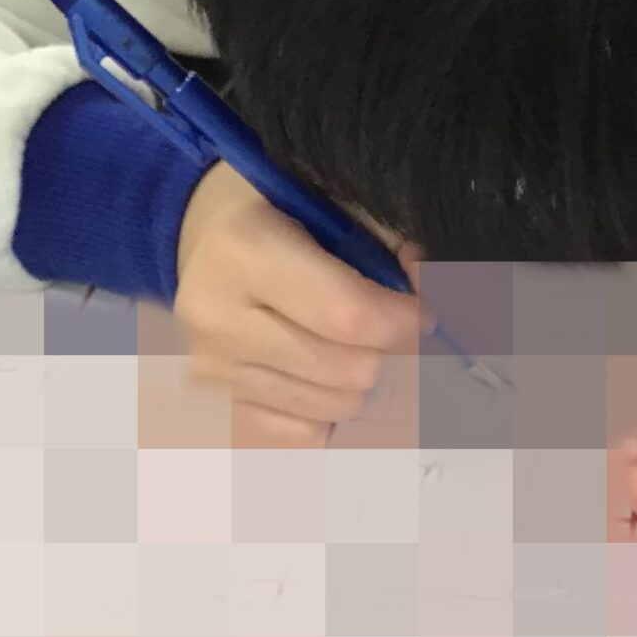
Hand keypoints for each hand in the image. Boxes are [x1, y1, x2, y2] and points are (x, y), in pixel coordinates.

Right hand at [174, 163, 426, 445]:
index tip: (425, 314)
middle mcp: (215, 317)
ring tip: (350, 343)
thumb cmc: (281, 212)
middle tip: (389, 328)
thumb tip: (429, 289)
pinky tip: (320, 371)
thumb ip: (387, 242)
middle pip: (348, 370)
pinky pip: (305, 435)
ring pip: (335, 407)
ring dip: (360, 382)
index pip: (348, 315)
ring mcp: (210, 370)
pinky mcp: (214, 408)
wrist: (206, 239)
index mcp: (243, 251)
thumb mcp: (333, 201)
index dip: (404, 322)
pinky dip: (328, 410)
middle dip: (387, 352)